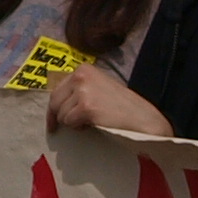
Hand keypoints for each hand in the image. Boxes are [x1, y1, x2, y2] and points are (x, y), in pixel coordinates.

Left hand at [47, 66, 171, 138]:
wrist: (145, 121)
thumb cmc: (125, 108)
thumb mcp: (100, 89)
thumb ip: (81, 89)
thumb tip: (58, 103)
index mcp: (83, 69)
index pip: (57, 89)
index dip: (54, 107)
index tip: (52, 120)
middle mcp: (81, 76)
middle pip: (55, 101)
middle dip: (59, 116)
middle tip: (71, 126)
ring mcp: (83, 90)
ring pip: (61, 113)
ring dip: (73, 122)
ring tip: (93, 121)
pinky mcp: (87, 107)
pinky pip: (70, 122)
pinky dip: (79, 128)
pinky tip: (95, 124)